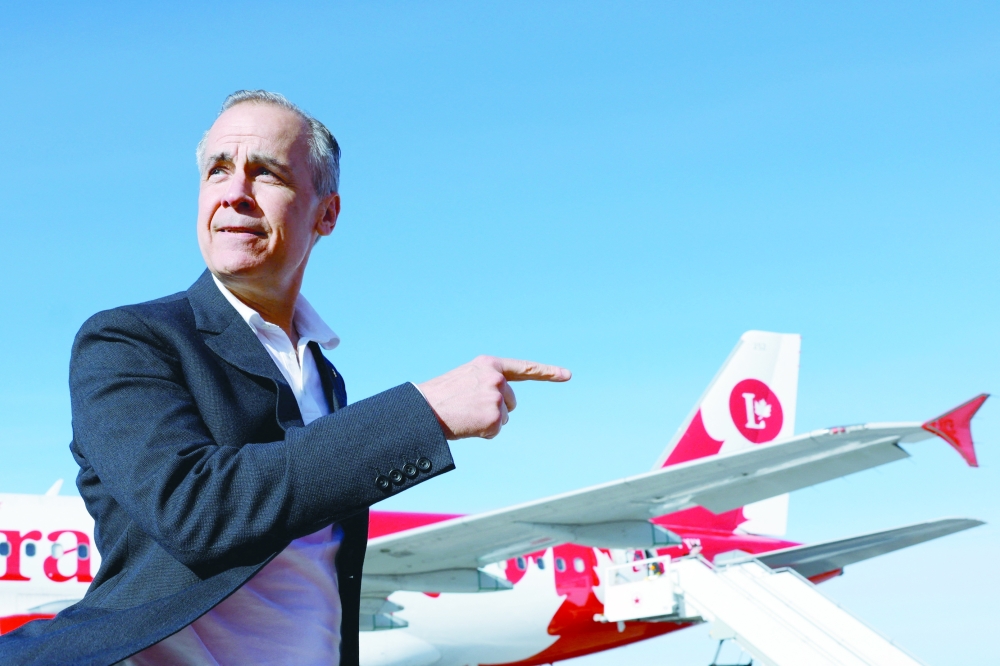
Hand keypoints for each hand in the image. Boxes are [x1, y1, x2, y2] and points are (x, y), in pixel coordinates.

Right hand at [416, 356, 570, 439]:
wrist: (424, 409)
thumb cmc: (441, 395)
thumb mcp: (466, 378)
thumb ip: (488, 382)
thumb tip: (505, 402)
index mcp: (489, 365)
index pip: (524, 368)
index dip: (547, 372)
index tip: (567, 375)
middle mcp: (497, 378)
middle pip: (512, 401)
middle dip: (497, 408)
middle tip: (470, 408)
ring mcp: (497, 397)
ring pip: (505, 417)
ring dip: (489, 421)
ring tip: (466, 415)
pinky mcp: (494, 417)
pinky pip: (496, 430)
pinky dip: (483, 433)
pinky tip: (467, 425)